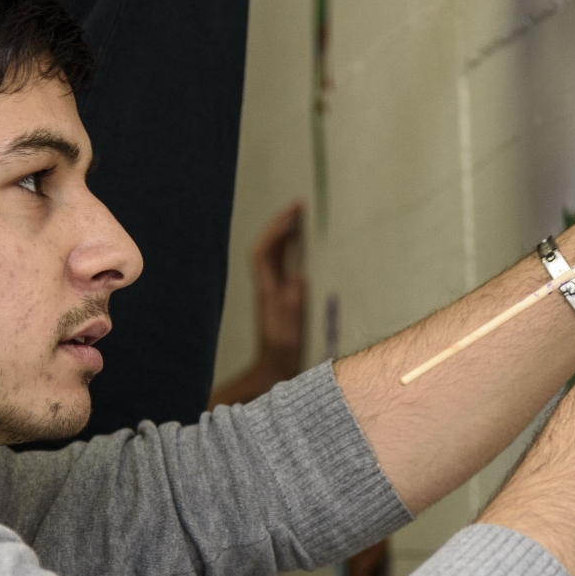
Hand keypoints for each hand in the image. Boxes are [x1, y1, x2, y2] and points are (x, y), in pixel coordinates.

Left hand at [252, 202, 305, 380]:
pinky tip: (310, 248)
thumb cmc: (286, 346)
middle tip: (301, 207)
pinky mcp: (283, 297)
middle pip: (270, 247)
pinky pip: (287, 267)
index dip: (277, 229)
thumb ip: (295, 295)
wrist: (277, 368)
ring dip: (289, 236)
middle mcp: (268, 284)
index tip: (294, 213)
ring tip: (306, 220)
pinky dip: (296, 253)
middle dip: (283, 225)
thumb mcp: (293, 320)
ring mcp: (275, 290)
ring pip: (277, 255)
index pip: (265, 249)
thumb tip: (300, 272)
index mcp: (268, 287)